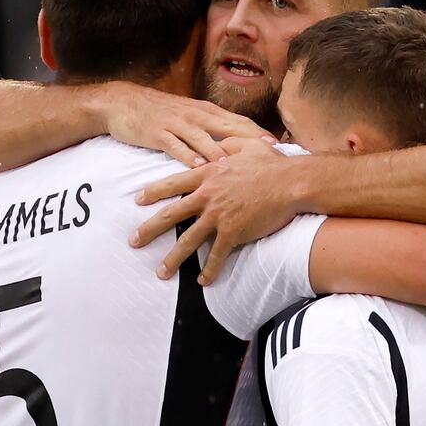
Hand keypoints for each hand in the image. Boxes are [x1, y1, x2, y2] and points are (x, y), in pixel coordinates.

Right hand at [102, 82, 274, 166]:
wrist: (122, 101)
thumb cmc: (159, 111)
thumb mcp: (189, 115)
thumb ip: (211, 127)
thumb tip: (235, 144)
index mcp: (205, 111)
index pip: (238, 121)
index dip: (259, 133)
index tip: (279, 145)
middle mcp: (195, 115)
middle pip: (228, 127)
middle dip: (250, 140)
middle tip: (270, 154)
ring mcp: (176, 123)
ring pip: (204, 137)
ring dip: (221, 152)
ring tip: (239, 166)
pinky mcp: (158, 132)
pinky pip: (175, 145)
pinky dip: (188, 156)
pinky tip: (199, 168)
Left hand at [130, 138, 295, 283]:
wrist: (291, 182)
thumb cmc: (272, 163)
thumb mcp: (246, 145)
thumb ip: (228, 145)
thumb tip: (219, 145)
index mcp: (208, 174)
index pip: (173, 183)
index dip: (154, 192)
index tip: (138, 199)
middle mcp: (207, 196)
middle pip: (171, 215)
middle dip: (149, 229)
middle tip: (134, 241)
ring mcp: (218, 216)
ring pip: (188, 240)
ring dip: (173, 259)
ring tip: (161, 272)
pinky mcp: (233, 232)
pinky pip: (216, 255)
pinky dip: (209, 270)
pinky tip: (203, 281)